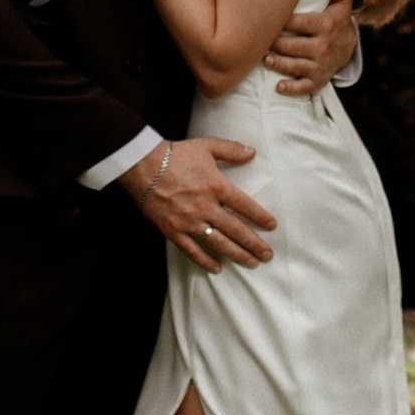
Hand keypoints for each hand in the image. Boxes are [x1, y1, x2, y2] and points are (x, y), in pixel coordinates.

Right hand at [121, 131, 275, 266]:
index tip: (272, 226)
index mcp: (216, 186)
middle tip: (267, 255)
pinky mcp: (173, 231)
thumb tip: (252, 152)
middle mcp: (206, 207)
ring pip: (218, 243)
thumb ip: (231, 149)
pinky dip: (206, 261)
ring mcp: (189, 221)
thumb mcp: (206, 145)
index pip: (245, 206)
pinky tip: (218, 268)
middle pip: (236, 230)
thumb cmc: (176, 154)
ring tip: (251, 263)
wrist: (143, 165)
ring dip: (237, 255)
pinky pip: (192, 250)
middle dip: (254, 244)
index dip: (260, 217)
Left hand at [266, 0, 357, 95]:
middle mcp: (323, 47)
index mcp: (326, 25)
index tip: (264, 16)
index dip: (279, 20)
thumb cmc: (337, 20)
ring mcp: (321, 65)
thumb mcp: (341, 4)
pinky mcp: (319, 80)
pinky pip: (304, 87)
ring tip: (264, 57)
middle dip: (273, 43)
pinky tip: (278, 86)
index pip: (296, 22)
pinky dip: (291, 88)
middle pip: (290, 45)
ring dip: (276, 63)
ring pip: (293, 65)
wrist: (349, 47)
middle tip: (258, 39)